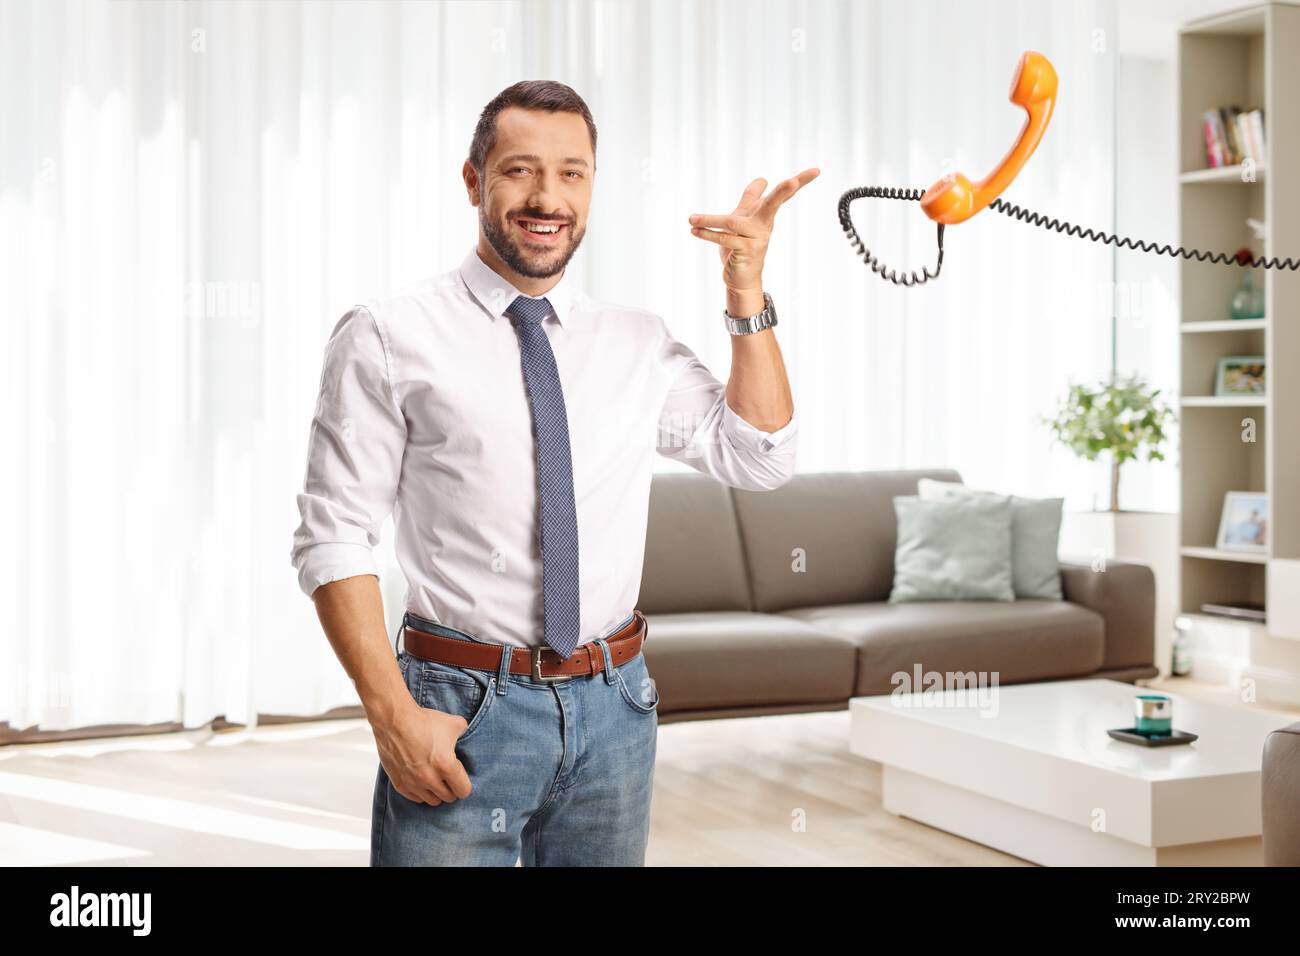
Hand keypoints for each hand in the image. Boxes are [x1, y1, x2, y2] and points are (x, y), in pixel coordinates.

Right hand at [372, 699, 472, 805]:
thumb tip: (466, 736)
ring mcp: (413, 783)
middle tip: (448, 778)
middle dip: (451, 788)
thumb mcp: (455, 724)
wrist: (395, 721)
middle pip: (448, 798)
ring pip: (432, 801)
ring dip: (436, 792)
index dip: (464, 784)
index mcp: (446, 766)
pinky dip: (420, 792)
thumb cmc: (424, 721)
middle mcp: (430, 779)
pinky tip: (421, 780)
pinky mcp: (400, 784)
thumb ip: (465, 734)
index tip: (460, 778)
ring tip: (435, 780)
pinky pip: (415, 798)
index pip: (463, 791)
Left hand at [688, 167, 819, 294]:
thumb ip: (750, 200)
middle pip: (774, 204)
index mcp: (765, 216)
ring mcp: (756, 240)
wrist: (740, 278)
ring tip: (691, 218)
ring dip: (710, 220)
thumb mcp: (744, 220)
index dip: (800, 182)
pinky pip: (725, 239)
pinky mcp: (745, 253)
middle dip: (783, 191)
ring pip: (733, 222)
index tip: (817, 170)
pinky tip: (694, 230)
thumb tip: (762, 179)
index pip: (783, 195)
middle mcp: (763, 226)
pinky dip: (708, 234)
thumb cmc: (742, 248)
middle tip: (793, 180)